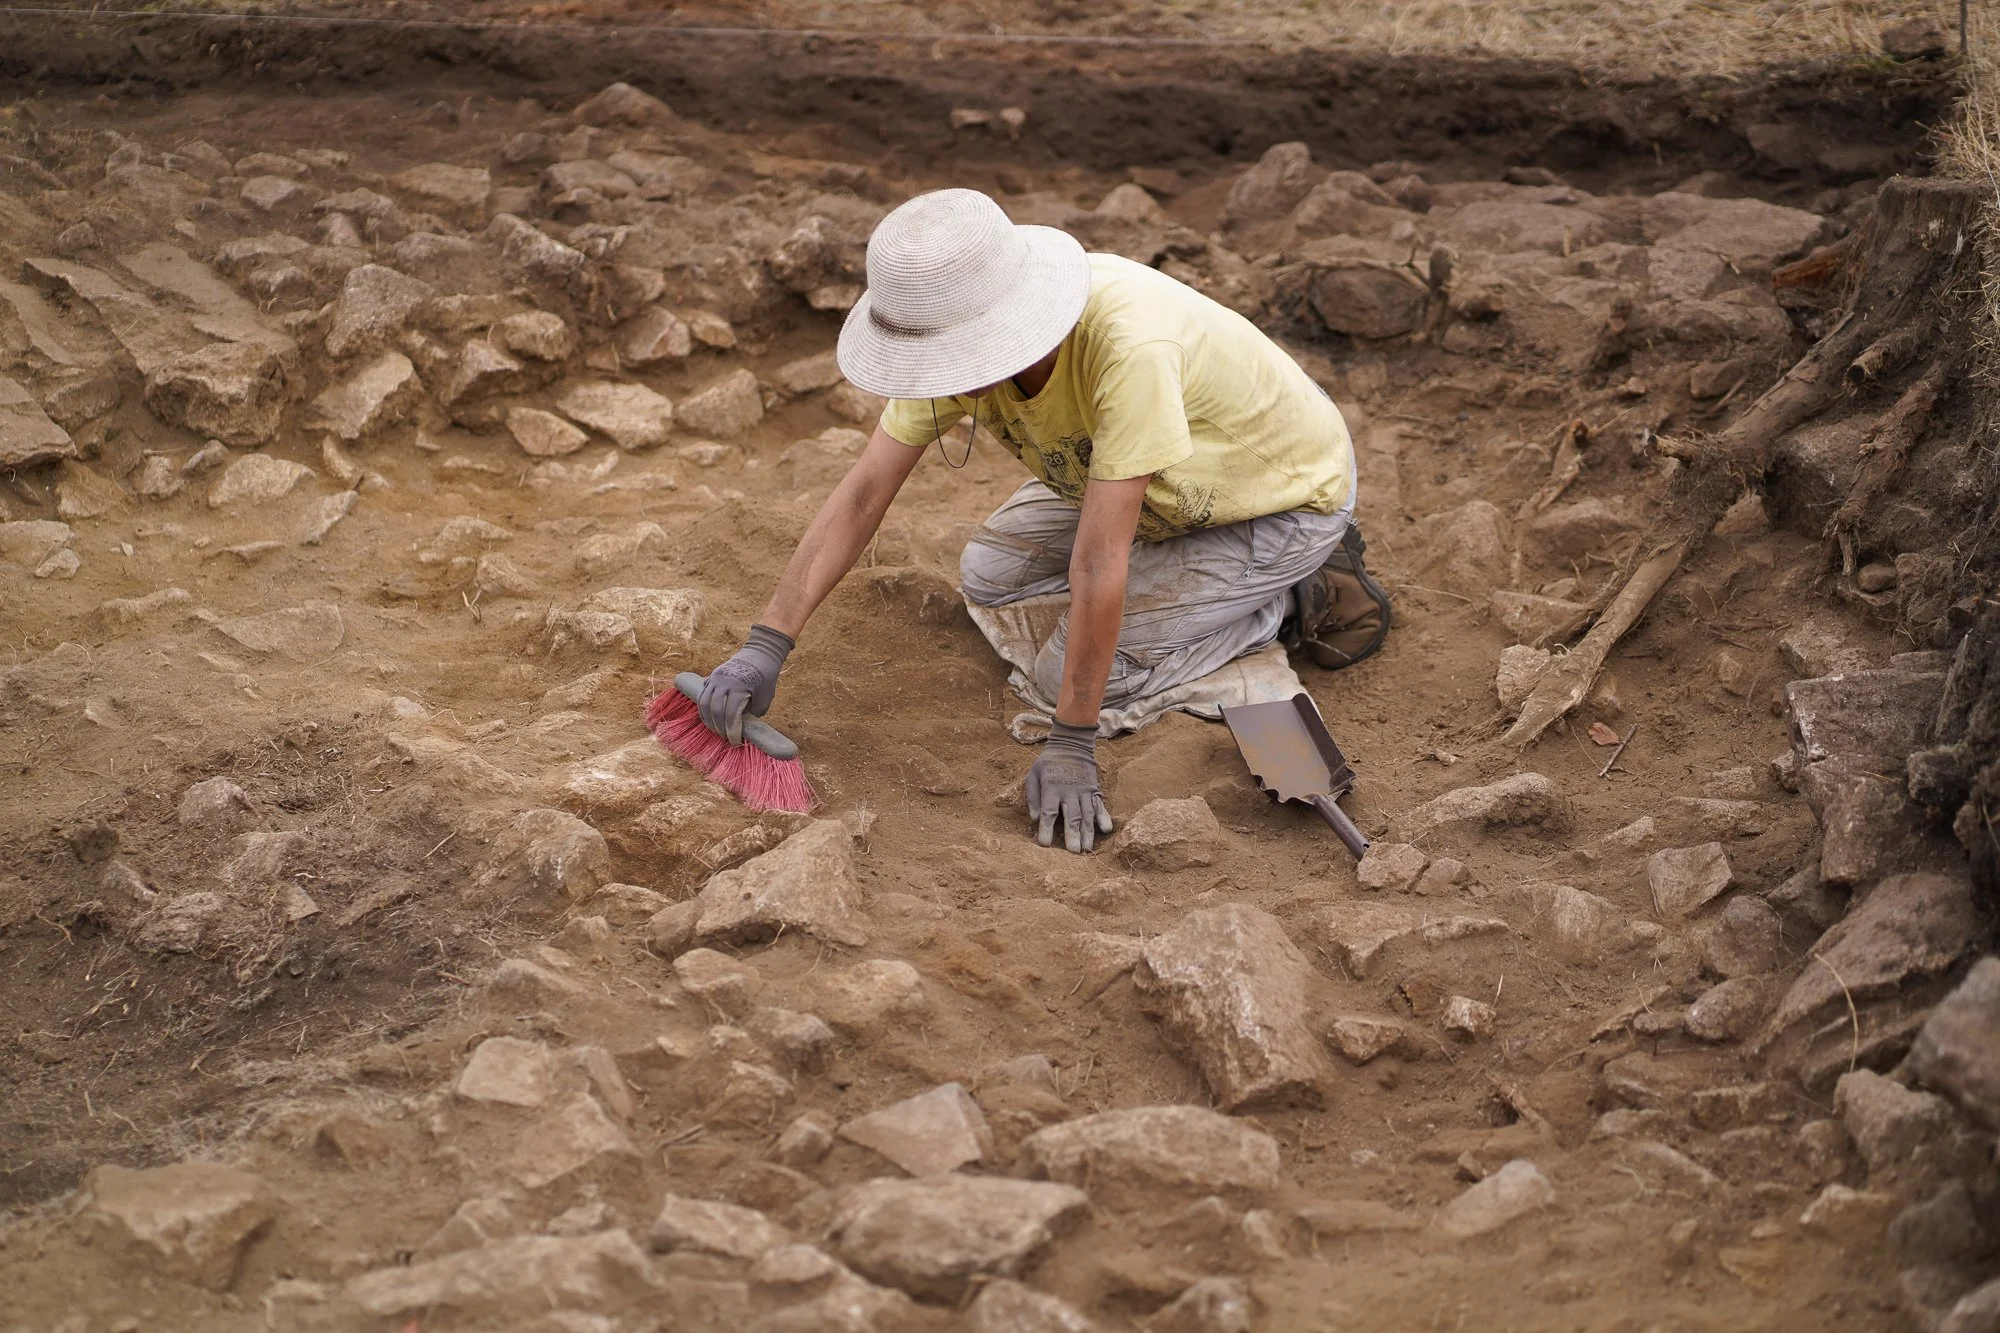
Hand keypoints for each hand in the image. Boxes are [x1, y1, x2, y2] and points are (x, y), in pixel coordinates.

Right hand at [697, 624, 794, 744]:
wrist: (760, 653)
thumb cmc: (766, 678)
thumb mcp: (765, 699)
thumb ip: (752, 714)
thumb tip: (741, 730)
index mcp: (739, 687)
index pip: (731, 715)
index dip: (732, 731)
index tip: (735, 742)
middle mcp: (724, 682)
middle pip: (715, 711)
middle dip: (719, 728)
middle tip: (725, 737)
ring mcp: (715, 678)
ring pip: (704, 703)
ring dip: (708, 720)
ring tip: (716, 730)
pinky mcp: (711, 676)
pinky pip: (702, 695)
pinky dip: (704, 709)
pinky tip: (709, 718)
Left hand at [1026, 720, 1114, 852]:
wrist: (1071, 745)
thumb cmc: (1048, 763)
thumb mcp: (1033, 774)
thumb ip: (1033, 797)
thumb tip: (1035, 818)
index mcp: (1051, 788)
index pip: (1048, 812)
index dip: (1046, 829)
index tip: (1044, 844)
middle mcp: (1069, 792)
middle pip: (1071, 817)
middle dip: (1073, 835)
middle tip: (1073, 852)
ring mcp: (1084, 791)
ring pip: (1087, 815)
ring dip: (1088, 833)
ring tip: (1087, 849)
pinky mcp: (1094, 790)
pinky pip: (1100, 806)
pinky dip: (1104, 818)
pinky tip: (1106, 830)